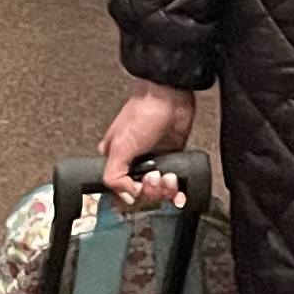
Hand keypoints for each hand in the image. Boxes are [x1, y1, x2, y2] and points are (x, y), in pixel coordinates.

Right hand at [101, 80, 197, 199]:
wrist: (170, 98)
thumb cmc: (144, 112)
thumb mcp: (121, 146)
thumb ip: (115, 175)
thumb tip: (127, 195)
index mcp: (115, 160)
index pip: (119, 191)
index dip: (131, 195)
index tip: (139, 188)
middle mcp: (133, 163)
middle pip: (142, 195)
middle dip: (152, 190)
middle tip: (155, 176)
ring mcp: (154, 163)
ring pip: (159, 192)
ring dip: (166, 190)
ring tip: (169, 175)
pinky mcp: (171, 160)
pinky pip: (174, 186)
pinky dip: (177, 193)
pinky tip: (178, 192)